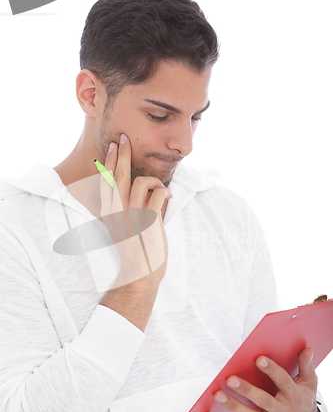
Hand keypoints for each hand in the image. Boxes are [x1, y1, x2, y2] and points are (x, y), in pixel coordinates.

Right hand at [99, 134, 171, 288]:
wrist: (141, 273)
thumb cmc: (138, 251)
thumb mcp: (129, 227)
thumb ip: (136, 206)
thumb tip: (151, 188)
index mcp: (110, 213)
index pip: (106, 182)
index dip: (109, 162)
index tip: (112, 147)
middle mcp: (117, 212)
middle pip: (118, 175)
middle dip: (122, 153)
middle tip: (124, 138)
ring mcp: (132, 215)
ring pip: (141, 181)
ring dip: (155, 181)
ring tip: (162, 190)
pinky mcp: (148, 219)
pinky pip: (158, 193)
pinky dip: (166, 192)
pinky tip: (169, 198)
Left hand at [202, 347, 317, 411]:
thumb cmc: (302, 403)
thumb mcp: (309, 385)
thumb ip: (306, 366)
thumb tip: (307, 348)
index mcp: (294, 397)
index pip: (283, 382)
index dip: (271, 370)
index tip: (259, 359)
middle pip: (264, 401)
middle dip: (247, 391)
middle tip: (230, 379)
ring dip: (232, 406)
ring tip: (217, 395)